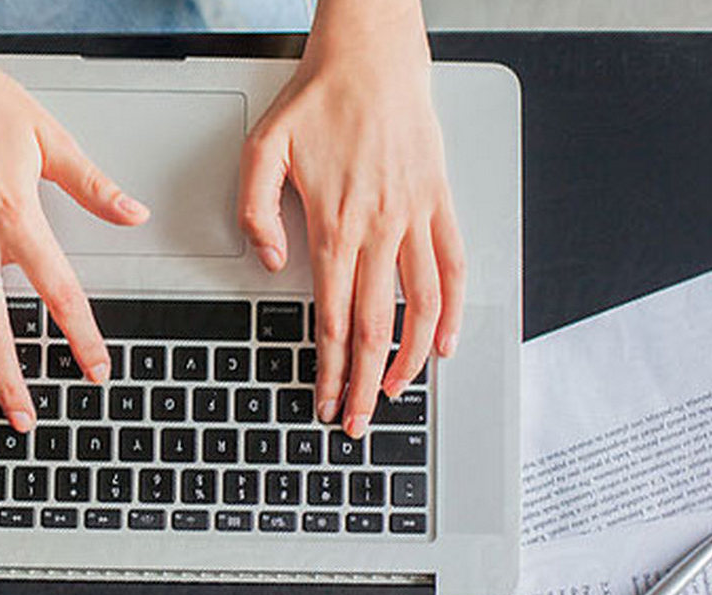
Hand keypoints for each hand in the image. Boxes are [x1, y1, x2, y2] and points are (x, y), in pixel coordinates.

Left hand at [237, 0, 463, 436]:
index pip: (333, 318)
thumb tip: (272, 264)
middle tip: (358, 420)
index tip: (326, 400)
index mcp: (333, 223)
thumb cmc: (318, 100)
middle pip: (376, 326)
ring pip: (420, 305)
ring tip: (398, 392)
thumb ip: (257, 213)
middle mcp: (378, 227)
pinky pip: (454, 264)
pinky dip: (453, 309)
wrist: (372, 57)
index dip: (330, 369)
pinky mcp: (439, 201)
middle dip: (366, 383)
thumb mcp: (262, 151)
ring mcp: (415, 216)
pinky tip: (444, 341)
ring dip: (410, 357)